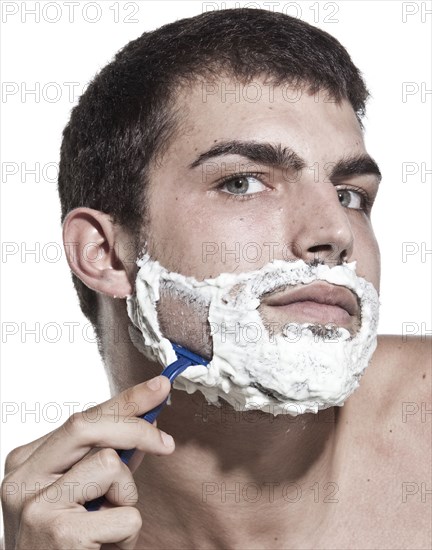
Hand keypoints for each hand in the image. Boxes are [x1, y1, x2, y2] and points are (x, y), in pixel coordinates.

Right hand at [1, 376, 173, 548]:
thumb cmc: (65, 541)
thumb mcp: (81, 492)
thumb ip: (107, 456)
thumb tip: (147, 422)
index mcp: (27, 462)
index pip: (82, 417)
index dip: (126, 399)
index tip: (160, 386)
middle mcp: (23, 480)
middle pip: (90, 426)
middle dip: (137, 429)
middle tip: (166, 443)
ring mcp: (38, 507)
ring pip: (112, 466)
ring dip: (126, 497)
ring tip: (106, 525)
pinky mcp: (62, 535)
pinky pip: (126, 515)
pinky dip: (127, 535)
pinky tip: (104, 548)